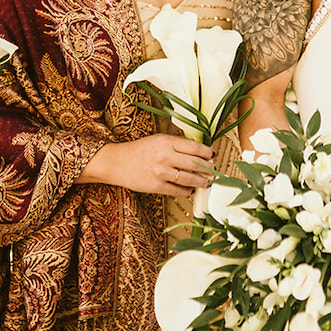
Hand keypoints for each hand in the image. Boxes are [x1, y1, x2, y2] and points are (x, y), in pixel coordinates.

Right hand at [81, 133, 214, 195]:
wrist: (116, 162)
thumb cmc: (140, 150)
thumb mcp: (159, 139)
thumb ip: (177, 144)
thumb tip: (199, 151)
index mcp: (166, 141)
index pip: (195, 147)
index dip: (207, 153)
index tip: (212, 155)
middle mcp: (164, 156)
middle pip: (195, 163)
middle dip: (208, 168)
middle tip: (214, 170)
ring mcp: (160, 172)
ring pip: (189, 179)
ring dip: (201, 181)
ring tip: (207, 182)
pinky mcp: (155, 186)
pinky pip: (178, 191)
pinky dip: (187, 191)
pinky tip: (190, 189)